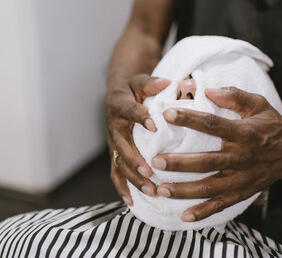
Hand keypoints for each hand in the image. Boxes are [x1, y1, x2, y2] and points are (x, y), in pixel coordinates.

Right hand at [105, 74, 169, 204]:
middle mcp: (114, 125)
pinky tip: (132, 201)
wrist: (116, 95)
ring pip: (119, 162)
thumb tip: (168, 83)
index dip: (140, 117)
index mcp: (120, 105)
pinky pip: (115, 172)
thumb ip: (152, 83)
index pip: (130, 111)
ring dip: (133, 178)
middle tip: (150, 172)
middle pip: (122, 145)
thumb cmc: (133, 88)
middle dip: (135, 160)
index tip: (154, 126)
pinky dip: (121, 187)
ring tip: (151, 189)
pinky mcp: (114, 153)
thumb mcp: (141, 80)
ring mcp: (113, 142)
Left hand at [152, 86, 281, 221]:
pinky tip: (184, 216)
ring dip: (185, 190)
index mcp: (244, 133)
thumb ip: (235, 95)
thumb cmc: (271, 125)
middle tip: (155, 162)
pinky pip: (222, 204)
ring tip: (161, 189)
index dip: (190, 118)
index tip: (167, 113)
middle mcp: (241, 157)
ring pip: (210, 187)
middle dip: (179, 163)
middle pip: (207, 162)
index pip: (213, 124)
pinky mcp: (243, 192)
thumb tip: (209, 90)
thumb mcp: (259, 104)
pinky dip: (203, 212)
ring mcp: (242, 178)